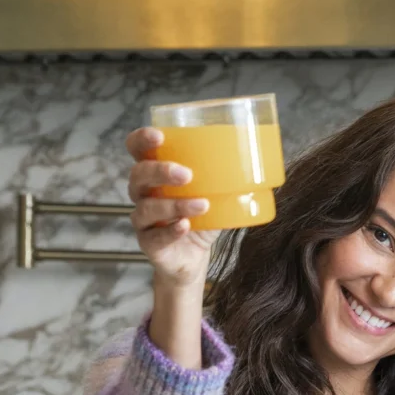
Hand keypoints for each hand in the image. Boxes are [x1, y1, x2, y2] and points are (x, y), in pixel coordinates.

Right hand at [126, 127, 215, 287]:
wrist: (193, 258)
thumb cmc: (200, 220)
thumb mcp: (213, 195)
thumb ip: (224, 179)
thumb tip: (258, 162)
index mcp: (154, 174)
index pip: (136, 149)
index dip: (141, 140)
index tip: (159, 136)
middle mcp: (142, 193)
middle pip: (138, 175)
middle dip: (160, 171)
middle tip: (186, 174)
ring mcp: (143, 219)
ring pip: (148, 207)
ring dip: (175, 204)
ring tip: (202, 205)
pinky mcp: (148, 242)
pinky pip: (155, 236)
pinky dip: (171, 230)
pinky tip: (184, 226)